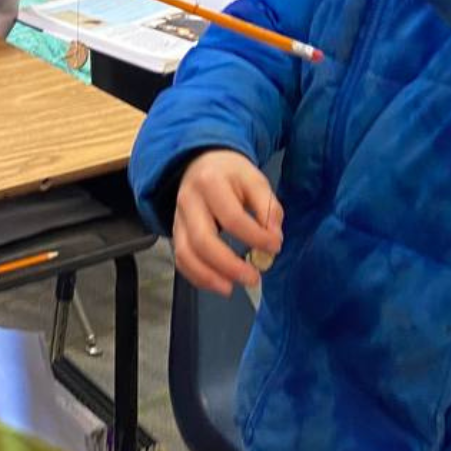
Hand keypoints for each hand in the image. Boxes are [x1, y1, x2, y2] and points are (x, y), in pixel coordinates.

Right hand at [173, 150, 283, 296]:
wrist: (201, 162)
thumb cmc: (232, 174)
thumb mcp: (255, 180)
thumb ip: (268, 207)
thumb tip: (273, 238)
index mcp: (210, 183)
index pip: (232, 218)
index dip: (255, 237)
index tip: (274, 247)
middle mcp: (188, 201)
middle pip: (203, 241)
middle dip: (229, 265)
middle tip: (254, 278)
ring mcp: (178, 218)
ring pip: (185, 254)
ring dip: (208, 277)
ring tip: (231, 288)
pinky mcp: (176, 232)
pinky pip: (181, 259)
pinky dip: (197, 276)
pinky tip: (218, 284)